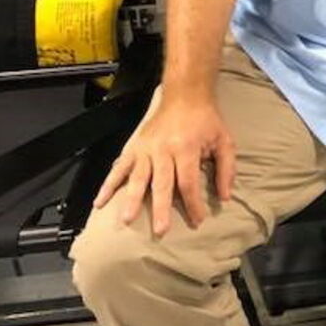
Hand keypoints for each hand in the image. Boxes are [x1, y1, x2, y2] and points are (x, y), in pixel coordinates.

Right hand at [93, 89, 237, 235]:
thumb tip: (225, 197)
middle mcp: (163, 150)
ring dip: (131, 199)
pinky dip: (108, 184)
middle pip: (161, 184)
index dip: (193, 203)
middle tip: (160, 231)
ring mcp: (145, 149)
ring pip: (137, 178)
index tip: (198, 221)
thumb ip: (226, 170)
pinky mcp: (133, 147)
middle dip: (160, 209)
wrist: (184, 94)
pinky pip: (119, 167)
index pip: (188, 183)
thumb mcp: (224, 141)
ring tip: (126, 220)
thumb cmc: (206, 120)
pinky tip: (100, 201)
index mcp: (186, 149)